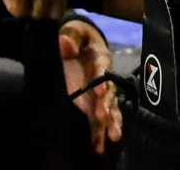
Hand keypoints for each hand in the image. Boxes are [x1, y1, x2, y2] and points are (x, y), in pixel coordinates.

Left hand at [61, 20, 122, 154]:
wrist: (80, 44)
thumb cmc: (78, 37)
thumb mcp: (74, 31)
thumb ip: (71, 37)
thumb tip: (65, 43)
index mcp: (100, 56)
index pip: (102, 67)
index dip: (101, 78)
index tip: (100, 89)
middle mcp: (104, 76)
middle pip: (109, 91)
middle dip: (107, 105)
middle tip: (103, 117)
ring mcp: (102, 92)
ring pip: (110, 108)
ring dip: (111, 122)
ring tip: (114, 136)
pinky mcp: (96, 104)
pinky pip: (101, 120)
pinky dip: (101, 133)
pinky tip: (100, 147)